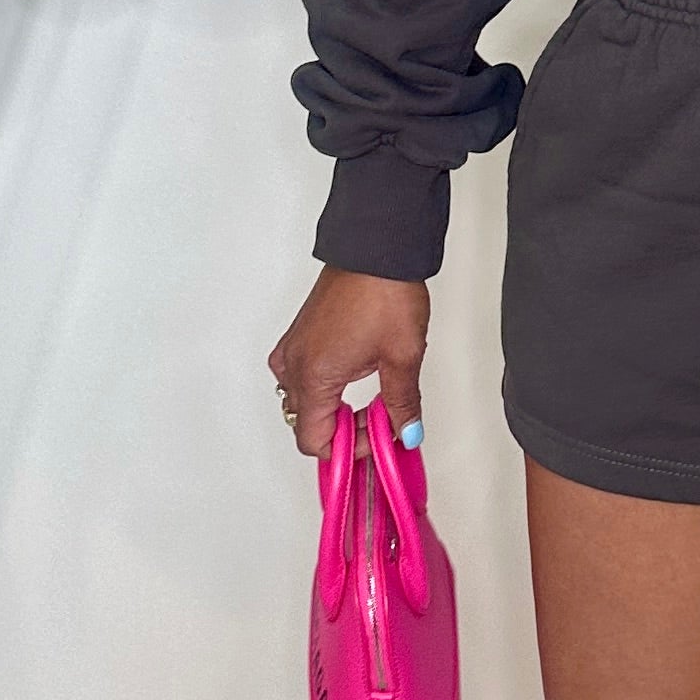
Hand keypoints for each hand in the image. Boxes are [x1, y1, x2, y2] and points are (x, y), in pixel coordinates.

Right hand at [269, 266, 428, 455]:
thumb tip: (405, 433)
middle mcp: (294, 366)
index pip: (314, 441)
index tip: (378, 441)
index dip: (349, 450)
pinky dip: (326, 390)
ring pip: (305, 402)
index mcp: (314, 377)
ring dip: (336, 411)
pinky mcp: (298, 336)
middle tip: (384, 421)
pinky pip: (301, 378)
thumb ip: (402, 404)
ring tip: (375, 401)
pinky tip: (356, 381)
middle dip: (346, 431)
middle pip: (308, 424)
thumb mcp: (402, 357)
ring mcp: (293, 349)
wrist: (375, 249)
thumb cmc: (383, 293)